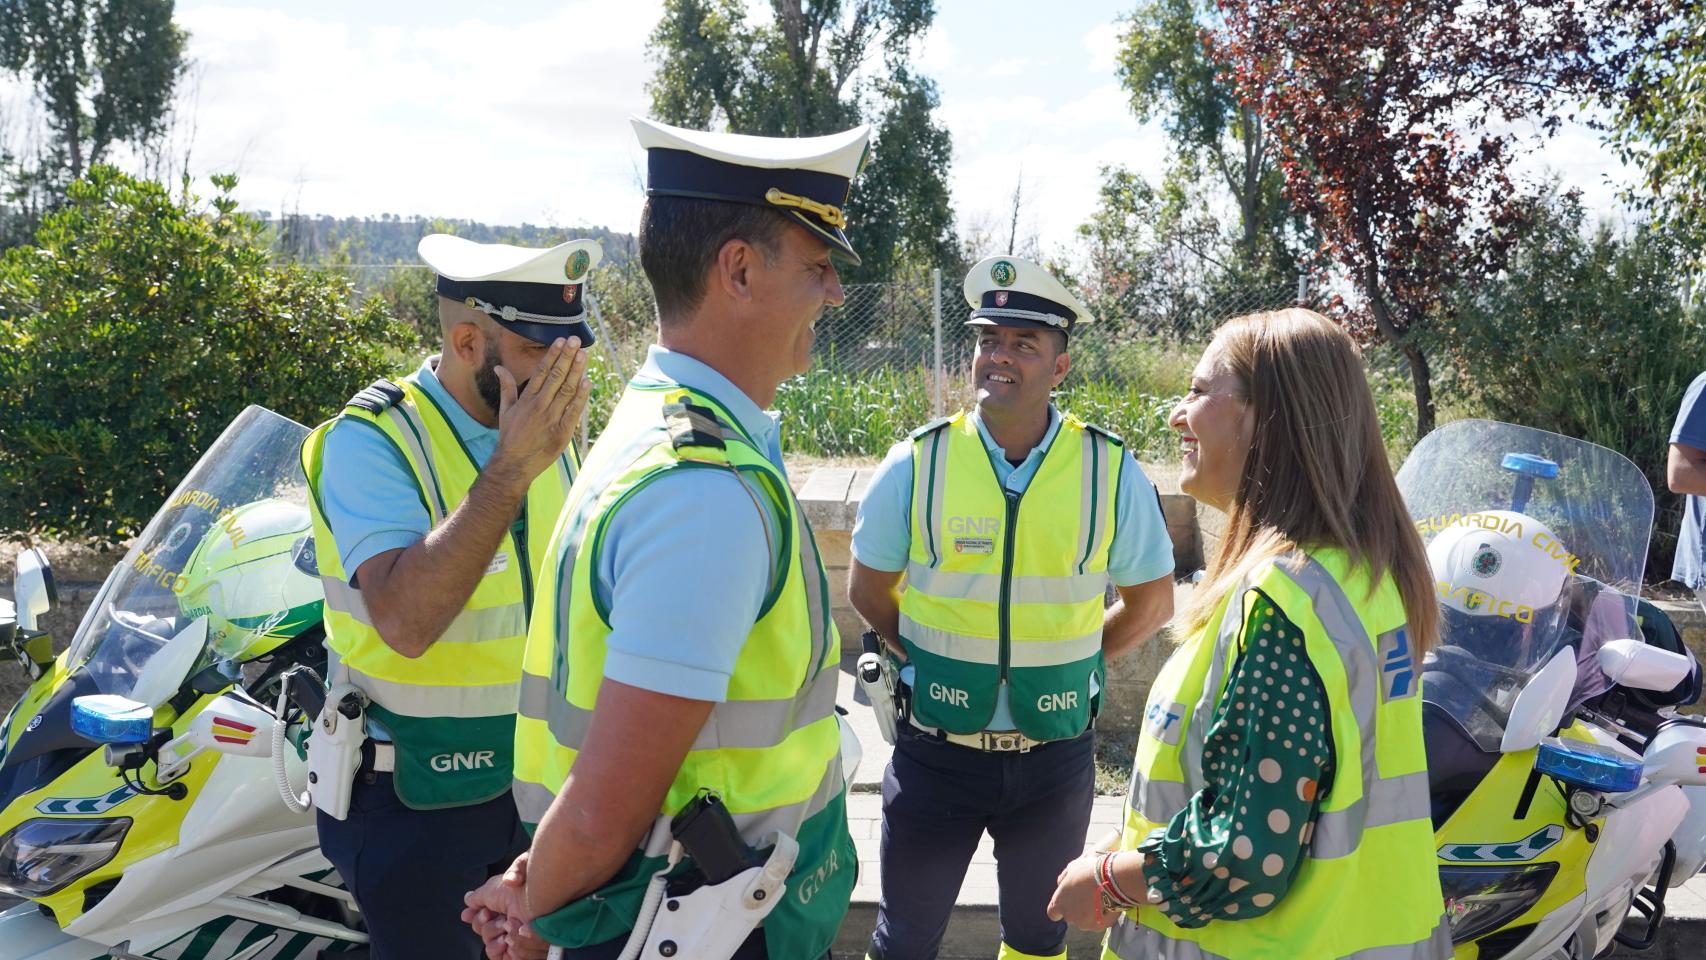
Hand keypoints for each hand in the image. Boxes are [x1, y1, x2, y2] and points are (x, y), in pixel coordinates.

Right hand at [463, 854, 548, 958]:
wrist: (537, 900)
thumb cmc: (519, 888)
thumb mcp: (494, 885)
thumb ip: (479, 895)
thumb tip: (468, 899)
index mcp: (502, 905)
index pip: (480, 915)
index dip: (473, 915)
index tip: (467, 914)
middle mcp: (507, 920)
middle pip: (480, 929)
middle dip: (481, 921)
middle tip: (491, 913)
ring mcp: (512, 936)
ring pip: (487, 942)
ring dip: (491, 932)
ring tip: (505, 924)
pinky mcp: (516, 951)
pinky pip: (496, 955)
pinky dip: (496, 947)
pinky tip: (505, 938)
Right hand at [490, 337, 589, 487]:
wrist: (514, 464)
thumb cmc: (510, 436)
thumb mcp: (505, 410)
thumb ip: (506, 387)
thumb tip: (499, 367)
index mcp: (527, 399)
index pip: (541, 372)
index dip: (552, 355)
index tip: (561, 341)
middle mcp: (539, 405)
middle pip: (555, 377)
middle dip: (567, 357)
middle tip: (576, 341)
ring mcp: (551, 418)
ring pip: (566, 390)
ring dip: (576, 371)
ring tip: (583, 354)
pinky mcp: (562, 432)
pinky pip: (573, 411)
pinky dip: (581, 397)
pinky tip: (587, 382)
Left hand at [1048, 852, 1121, 931]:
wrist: (1110, 881)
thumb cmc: (1088, 872)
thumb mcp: (1072, 868)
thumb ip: (1064, 878)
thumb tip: (1061, 884)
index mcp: (1059, 903)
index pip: (1053, 913)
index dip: (1060, 909)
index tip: (1067, 903)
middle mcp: (1070, 916)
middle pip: (1071, 916)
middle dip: (1078, 910)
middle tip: (1088, 897)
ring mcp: (1084, 924)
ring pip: (1085, 921)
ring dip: (1090, 913)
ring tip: (1100, 899)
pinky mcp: (1099, 927)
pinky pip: (1099, 922)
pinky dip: (1102, 916)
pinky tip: (1108, 904)